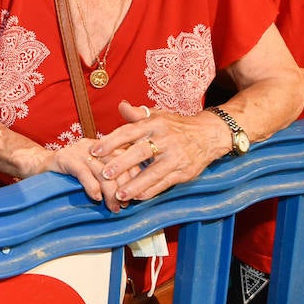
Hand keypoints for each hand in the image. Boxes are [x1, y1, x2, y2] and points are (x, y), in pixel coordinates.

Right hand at [47, 137, 137, 212]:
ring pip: (102, 171)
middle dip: (124, 187)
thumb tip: (130, 196)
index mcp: (102, 147)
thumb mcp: (92, 171)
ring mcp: (78, 151)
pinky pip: (83, 173)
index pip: (126, 158)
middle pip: (117, 165)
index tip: (138, 195)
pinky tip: (96, 198)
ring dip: (110, 192)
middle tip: (126, 205)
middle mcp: (93, 146)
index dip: (134, 177)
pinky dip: (92, 187)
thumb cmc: (68, 173)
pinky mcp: (64, 158)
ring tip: (114, 208)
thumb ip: (108, 177)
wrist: (38, 166)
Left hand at [91, 101, 227, 201]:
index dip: (111, 141)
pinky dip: (151, 191)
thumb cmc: (177, 126)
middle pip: (141, 152)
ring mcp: (175, 157)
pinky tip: (137, 197)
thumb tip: (121, 106)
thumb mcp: (158, 115)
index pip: (129, 132)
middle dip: (122, 164)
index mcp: (155, 124)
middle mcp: (165, 139)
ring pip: (153, 172)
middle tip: (104, 174)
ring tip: (119, 194)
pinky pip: (165, 183)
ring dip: (135, 185)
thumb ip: (137, 114)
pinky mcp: (184, 172)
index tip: (94, 151)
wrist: (209, 134)